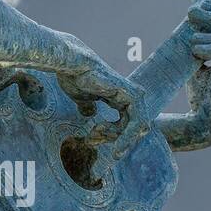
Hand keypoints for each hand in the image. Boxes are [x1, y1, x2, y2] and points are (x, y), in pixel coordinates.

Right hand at [55, 40, 151, 162]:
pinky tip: (112, 143)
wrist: (73, 67)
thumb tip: (89, 113)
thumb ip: (88, 106)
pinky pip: (137, 124)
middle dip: (111, 139)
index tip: (89, 139)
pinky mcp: (135, 98)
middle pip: (131, 131)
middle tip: (90, 140)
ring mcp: (136, 97)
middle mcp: (131, 97)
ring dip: (116, 140)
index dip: (107, 136)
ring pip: (136, 131)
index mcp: (120, 97)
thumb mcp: (82, 98)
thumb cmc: (74, 78)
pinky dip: (126, 137)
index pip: (124, 126)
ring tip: (94, 136)